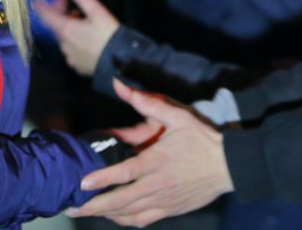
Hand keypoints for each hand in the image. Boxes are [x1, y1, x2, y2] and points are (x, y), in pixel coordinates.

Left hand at [35, 0, 119, 76]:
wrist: (121, 63)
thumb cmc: (109, 36)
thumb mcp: (99, 13)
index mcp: (66, 30)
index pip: (46, 17)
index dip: (42, 7)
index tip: (40, 0)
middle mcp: (64, 45)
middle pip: (58, 28)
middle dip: (65, 17)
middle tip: (78, 11)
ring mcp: (70, 58)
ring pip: (66, 40)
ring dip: (71, 31)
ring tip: (88, 27)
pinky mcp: (78, 66)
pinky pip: (73, 52)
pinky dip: (77, 44)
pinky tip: (90, 42)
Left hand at [67, 80, 233, 227]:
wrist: (230, 167)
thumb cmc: (203, 139)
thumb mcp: (178, 116)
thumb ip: (148, 102)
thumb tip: (120, 85)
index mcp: (159, 160)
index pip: (127, 172)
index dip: (104, 178)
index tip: (83, 182)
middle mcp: (159, 184)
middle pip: (122, 199)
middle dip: (94, 204)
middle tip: (71, 205)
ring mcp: (165, 200)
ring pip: (129, 213)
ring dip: (105, 214)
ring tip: (84, 210)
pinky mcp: (171, 209)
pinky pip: (143, 220)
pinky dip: (125, 220)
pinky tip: (113, 216)